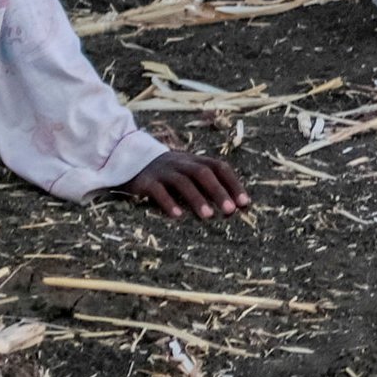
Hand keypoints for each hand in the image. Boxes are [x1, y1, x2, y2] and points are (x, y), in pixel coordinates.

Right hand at [122, 146, 249, 221]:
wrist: (131, 160)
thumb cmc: (170, 174)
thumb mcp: (189, 173)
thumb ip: (208, 186)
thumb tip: (235, 206)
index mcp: (196, 161)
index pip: (220, 167)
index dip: (233, 183)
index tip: (245, 203)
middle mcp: (182, 163)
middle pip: (204, 173)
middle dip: (219, 191)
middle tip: (230, 210)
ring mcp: (164, 171)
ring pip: (183, 182)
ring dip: (197, 198)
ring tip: (208, 216)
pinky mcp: (146, 181)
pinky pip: (158, 191)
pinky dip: (168, 202)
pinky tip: (177, 216)